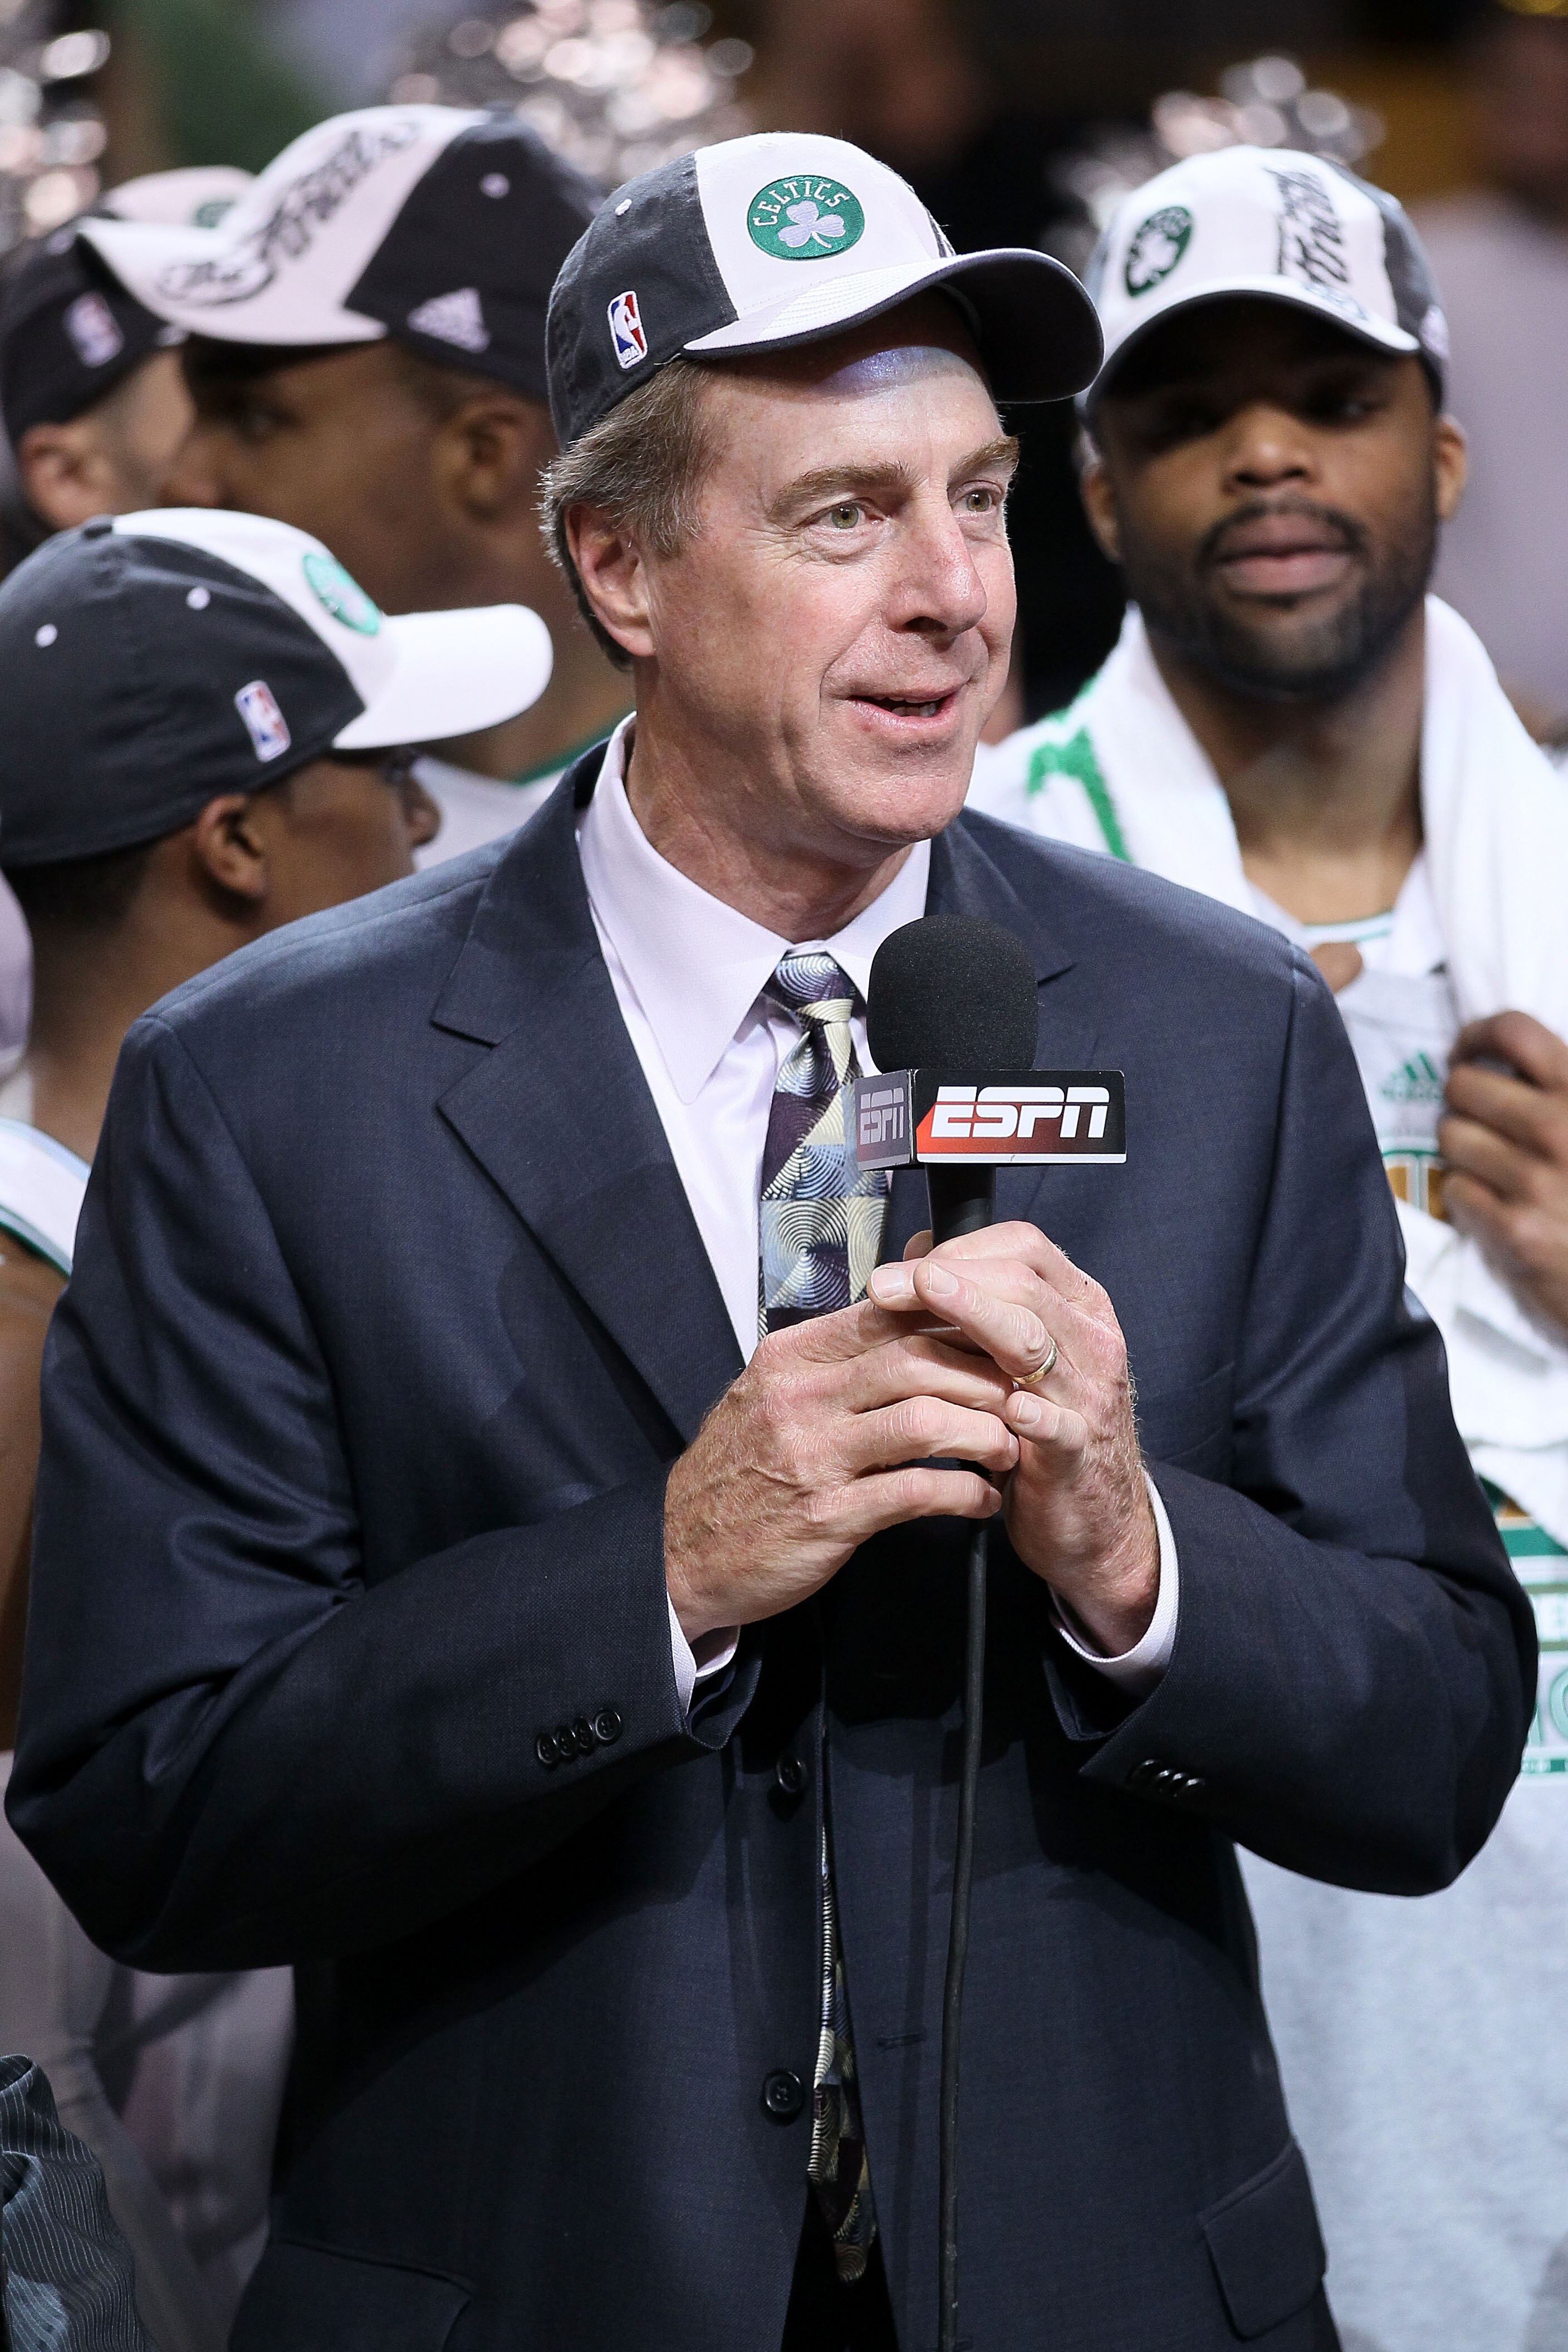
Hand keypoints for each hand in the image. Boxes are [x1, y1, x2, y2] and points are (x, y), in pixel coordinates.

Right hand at [664, 1304, 1018, 1642]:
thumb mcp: (771, 1396)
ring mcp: (812, 1456)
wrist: (679, 1552)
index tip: (995, 1339)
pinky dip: (965, 1494)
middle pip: (916, 1359)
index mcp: (790, 1358)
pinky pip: (917, 1492)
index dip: (955, 1322)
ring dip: (985, 1433)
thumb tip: (903, 1321)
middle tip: (1022, 1395)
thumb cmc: (739, 1472)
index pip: (888, 1314)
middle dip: (983, 1375)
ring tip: (1011, 1447)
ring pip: (925, 1420)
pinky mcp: (828, 1516)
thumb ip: (832, 1361)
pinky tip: (982, 1501)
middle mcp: (800, 1397)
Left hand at [868, 1222, 1158, 1655]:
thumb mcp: (1012, 1358)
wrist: (1095, 1518)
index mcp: (1074, 1308)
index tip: (904, 1266)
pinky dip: (1032, 1413)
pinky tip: (1003, 1405)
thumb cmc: (1040, 1429)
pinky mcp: (1080, 1453)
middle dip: (948, 1277)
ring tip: (930, 1298)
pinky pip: (1059, 1426)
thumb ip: (974, 1305)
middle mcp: (1089, 1341)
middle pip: (1022, 1284)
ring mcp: (1089, 1396)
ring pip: (1035, 1340)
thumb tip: (916, 1255)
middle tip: (887, 1285)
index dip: (959, 1249)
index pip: (1022, 1249)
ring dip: (976, 1314)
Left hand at [1440, 1011, 1567, 1339]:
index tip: (1465, 1054)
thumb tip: (1503, 1056)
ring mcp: (1536, 1180)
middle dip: (1462, 1103)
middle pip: (1463, 1086)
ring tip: (1492, 1168)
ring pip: (1451, 1138)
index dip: (1475, 1036)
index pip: (1515, 1030)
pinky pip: (1455, 1190)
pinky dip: (1467, 1197)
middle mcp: (1559, 1128)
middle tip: (1478, 1122)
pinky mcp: (1515, 1230)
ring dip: (1462, 1152)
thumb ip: (1561, 1090)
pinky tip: (1496, 1206)